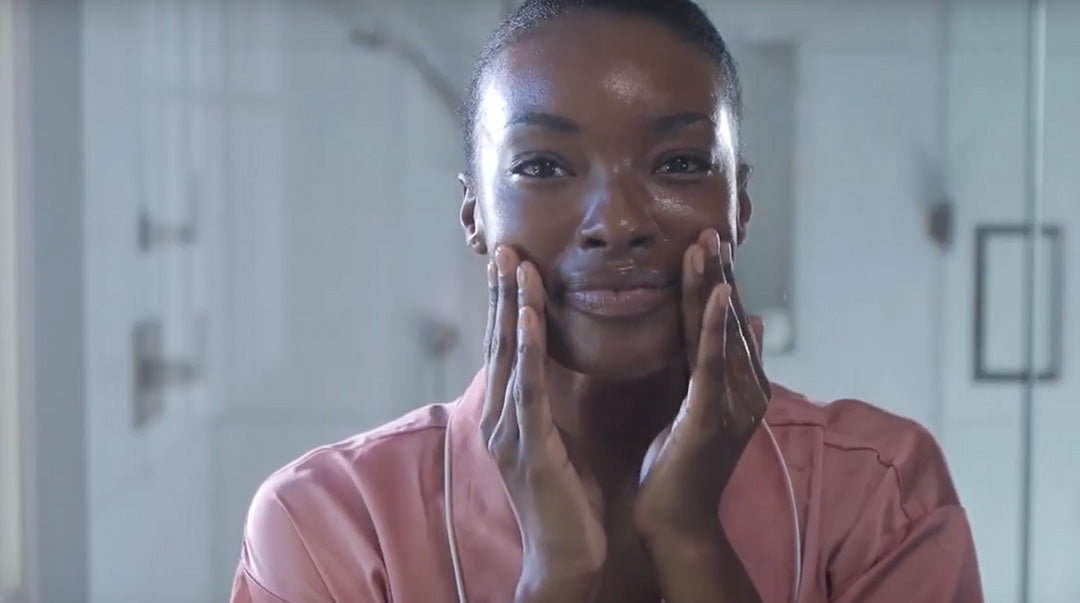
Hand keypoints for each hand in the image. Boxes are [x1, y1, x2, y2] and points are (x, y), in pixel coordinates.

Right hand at [482, 247, 605, 602]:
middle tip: (503, 246)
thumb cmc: (568, 504)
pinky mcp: (529, 447)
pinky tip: (527, 317)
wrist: (567, 558)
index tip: (513, 262)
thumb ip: (552, 405)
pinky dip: (526, 349)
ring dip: (511, 307)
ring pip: (509, 357)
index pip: (507, 349)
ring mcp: (509, 432)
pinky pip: (527, 389)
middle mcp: (500, 418)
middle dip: (501, 294)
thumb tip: (563, 368)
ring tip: (515, 265)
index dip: (506, 304)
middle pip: (499, 343)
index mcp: (509, 416)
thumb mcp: (557, 443)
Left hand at [633, 229, 768, 541]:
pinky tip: (719, 296)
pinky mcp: (710, 419)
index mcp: (738, 387)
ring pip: (722, 335)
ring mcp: (732, 406)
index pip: (726, 326)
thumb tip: (745, 322)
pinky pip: (711, 365)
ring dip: (716, 288)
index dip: (720, 284)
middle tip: (712, 230)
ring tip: (711, 248)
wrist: (674, 523)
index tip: (709, 244)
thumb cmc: (677, 467)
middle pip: (729, 323)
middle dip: (720, 275)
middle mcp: (744, 392)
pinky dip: (715, 329)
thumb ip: (713, 365)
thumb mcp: (696, 405)